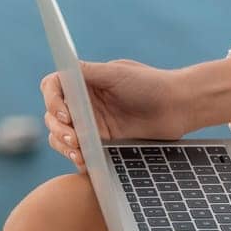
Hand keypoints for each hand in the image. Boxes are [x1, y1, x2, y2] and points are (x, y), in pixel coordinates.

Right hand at [39, 59, 192, 168]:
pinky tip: (85, 162)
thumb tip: (63, 68)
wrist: (177, 106)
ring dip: (63, 145)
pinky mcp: (101, 142)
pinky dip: (76, 158)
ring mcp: (91, 123)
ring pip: (61, 136)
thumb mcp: (117, 73)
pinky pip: (79, 152)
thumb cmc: (150, 83)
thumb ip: (88, 71)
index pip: (53, 88)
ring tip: (79, 153)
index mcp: (85, 81)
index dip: (52, 101)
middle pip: (53, 116)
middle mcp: (84, 101)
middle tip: (75, 139)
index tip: (66, 114)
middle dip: (58, 129)